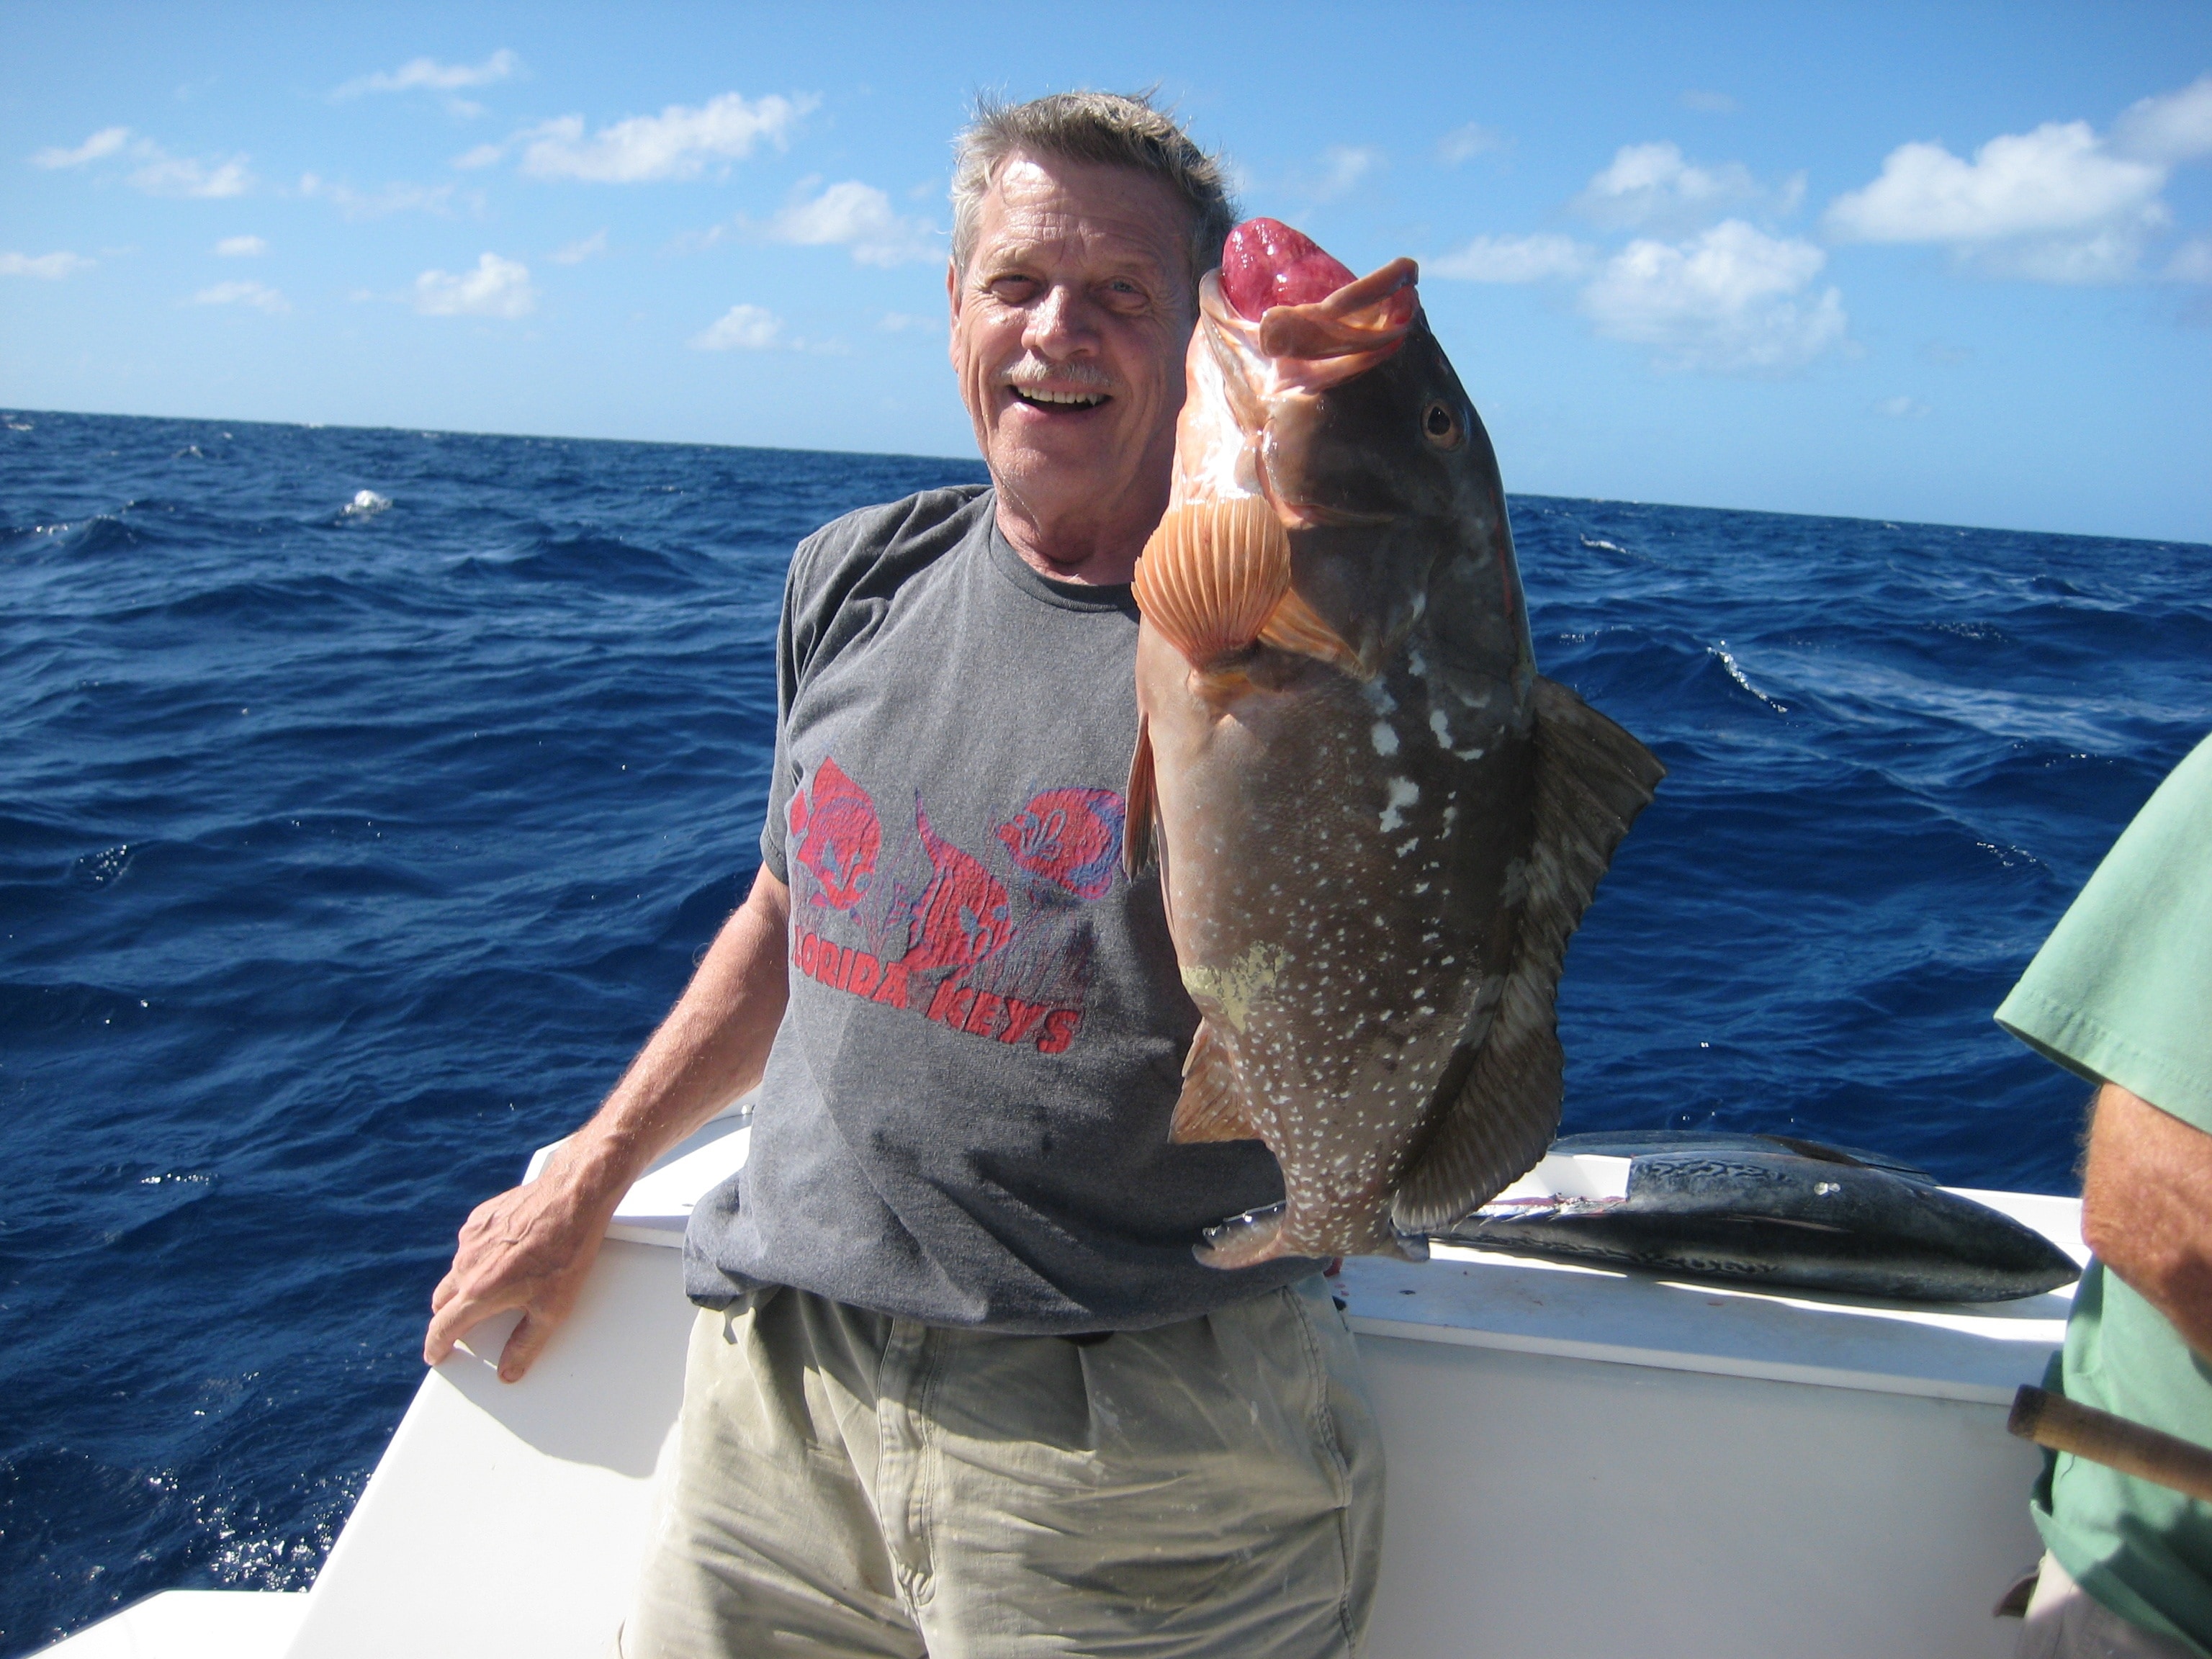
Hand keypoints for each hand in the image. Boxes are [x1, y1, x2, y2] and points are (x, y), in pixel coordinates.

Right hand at [423, 1150, 620, 1381]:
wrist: (573, 1198)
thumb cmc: (567, 1252)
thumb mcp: (553, 1309)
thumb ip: (526, 1345)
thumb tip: (508, 1371)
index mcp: (479, 1292)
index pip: (442, 1327)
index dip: (437, 1346)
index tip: (436, 1355)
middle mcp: (466, 1264)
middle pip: (443, 1300)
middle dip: (450, 1316)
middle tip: (468, 1325)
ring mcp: (471, 1238)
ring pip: (457, 1270)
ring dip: (468, 1283)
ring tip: (501, 1284)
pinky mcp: (480, 1217)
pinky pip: (470, 1244)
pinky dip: (481, 1255)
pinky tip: (509, 1254)